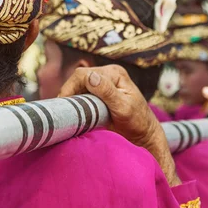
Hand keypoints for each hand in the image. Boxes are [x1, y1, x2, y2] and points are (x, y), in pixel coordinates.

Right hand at [59, 65, 181, 186]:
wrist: (143, 135)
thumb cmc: (137, 122)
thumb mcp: (123, 108)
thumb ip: (108, 92)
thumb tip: (91, 77)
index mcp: (114, 73)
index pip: (83, 74)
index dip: (70, 88)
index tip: (64, 106)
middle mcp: (108, 74)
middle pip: (78, 78)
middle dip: (69, 93)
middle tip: (64, 111)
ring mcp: (103, 83)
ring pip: (78, 86)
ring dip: (72, 98)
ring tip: (68, 113)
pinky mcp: (100, 93)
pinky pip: (82, 93)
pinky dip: (76, 102)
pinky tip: (75, 113)